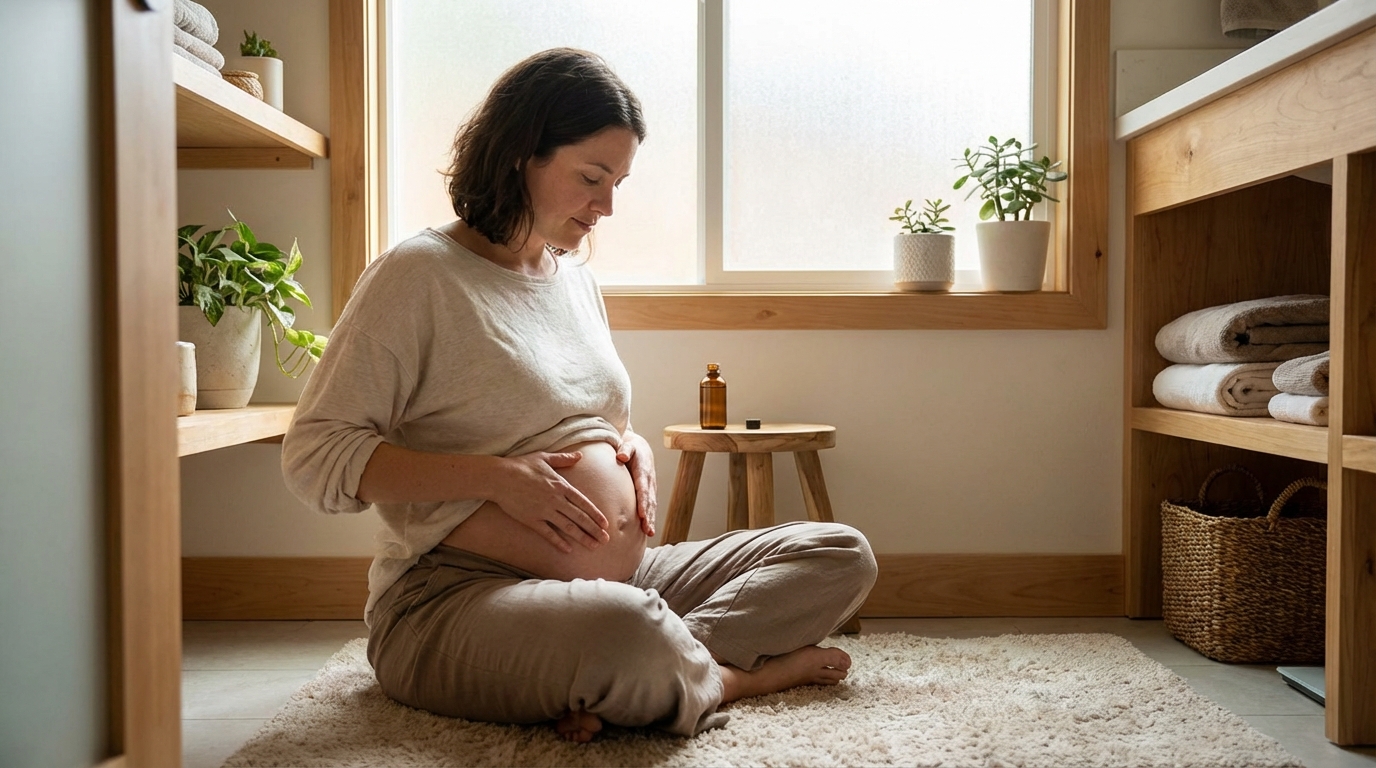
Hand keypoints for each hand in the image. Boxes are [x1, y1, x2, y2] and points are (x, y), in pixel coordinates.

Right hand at [490, 452, 609, 552]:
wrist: (500, 477)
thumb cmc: (521, 465)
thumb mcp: (544, 457)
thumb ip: (563, 459)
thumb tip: (579, 455)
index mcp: (561, 485)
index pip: (583, 502)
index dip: (595, 514)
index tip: (605, 524)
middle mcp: (556, 500)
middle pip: (579, 517)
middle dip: (594, 529)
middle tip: (606, 540)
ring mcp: (544, 511)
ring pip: (568, 527)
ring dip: (582, 537)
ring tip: (593, 546)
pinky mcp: (531, 520)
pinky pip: (548, 533)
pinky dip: (559, 542)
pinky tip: (568, 549)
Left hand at [616, 430, 656, 536]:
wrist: (641, 447)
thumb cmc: (631, 447)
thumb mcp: (628, 444)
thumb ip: (625, 449)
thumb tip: (621, 456)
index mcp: (643, 471)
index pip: (643, 489)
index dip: (643, 502)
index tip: (641, 514)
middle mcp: (649, 481)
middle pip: (649, 501)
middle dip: (648, 515)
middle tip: (647, 528)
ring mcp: (651, 487)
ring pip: (651, 505)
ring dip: (651, 519)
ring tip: (649, 532)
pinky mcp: (649, 492)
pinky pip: (650, 506)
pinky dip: (650, 518)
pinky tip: (649, 530)